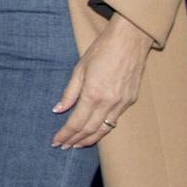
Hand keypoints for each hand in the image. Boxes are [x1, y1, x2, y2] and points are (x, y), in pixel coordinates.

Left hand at [52, 15, 153, 147]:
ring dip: (90, 139)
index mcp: (93, 94)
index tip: (56, 142)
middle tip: (64, 146)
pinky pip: (115, 120)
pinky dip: (103, 129)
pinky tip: (95, 131)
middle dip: (75, 140)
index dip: (65, 134)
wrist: (130, 41)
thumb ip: (69, 92)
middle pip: (89, 130)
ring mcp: (122, 103)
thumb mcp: (80, 68)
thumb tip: (57, 109)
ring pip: (104, 129)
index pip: (76, 122)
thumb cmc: (101, 50)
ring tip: (77, 145)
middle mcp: (109, 103)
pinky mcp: (130, 101)